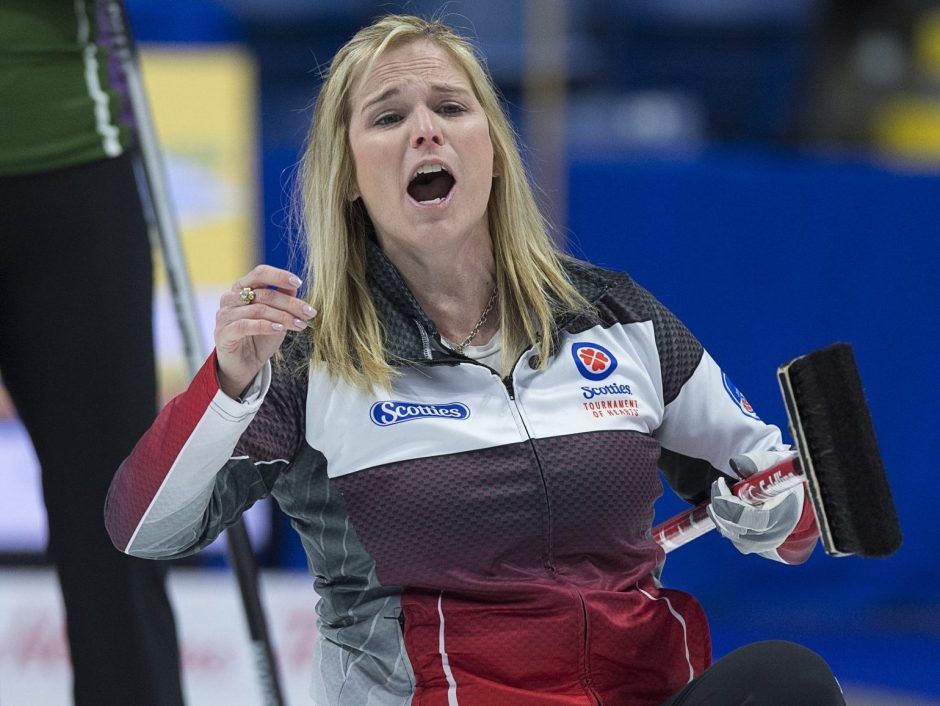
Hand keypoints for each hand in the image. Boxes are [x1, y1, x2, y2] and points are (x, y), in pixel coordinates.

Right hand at [214, 265, 315, 397]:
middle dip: (291, 304)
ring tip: (300, 325)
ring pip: (258, 310)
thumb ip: (282, 298)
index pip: (260, 273)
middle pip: (264, 294)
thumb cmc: (260, 338)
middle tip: (309, 313)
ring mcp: (224, 316)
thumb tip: (295, 285)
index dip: (279, 276)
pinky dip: (265, 326)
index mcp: (242, 288)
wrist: (244, 366)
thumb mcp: (276, 316)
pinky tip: (280, 329)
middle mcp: (230, 298)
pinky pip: (245, 326)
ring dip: (283, 317)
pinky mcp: (223, 334)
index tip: (299, 283)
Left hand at [707, 470, 802, 554]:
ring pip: (725, 528)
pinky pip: (726, 532)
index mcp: (777, 517)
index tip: (722, 481)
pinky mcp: (747, 546)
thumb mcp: (772, 465)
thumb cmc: (780, 480)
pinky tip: (727, 504)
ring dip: (719, 508)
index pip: (744, 515)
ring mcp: (757, 544)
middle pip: (731, 523)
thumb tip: (734, 463)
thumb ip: (754, 463)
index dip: (727, 499)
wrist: (793, 502)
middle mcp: (768, 536)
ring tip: (724, 492)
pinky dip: (722, 517)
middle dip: (720, 501)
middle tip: (720, 484)